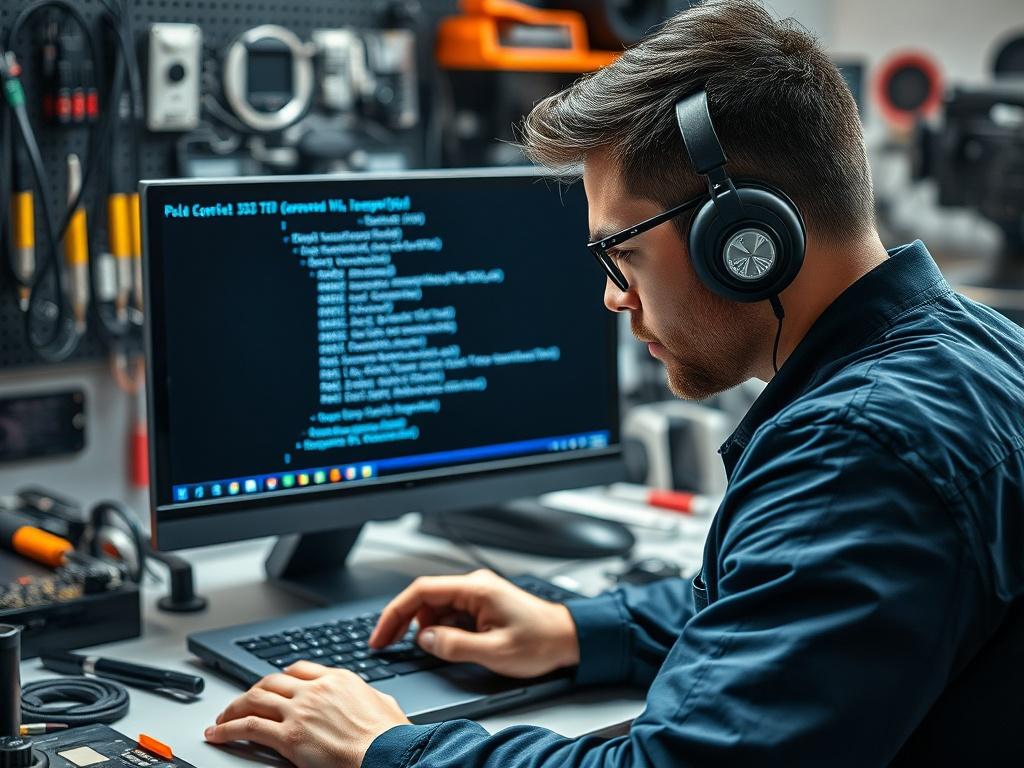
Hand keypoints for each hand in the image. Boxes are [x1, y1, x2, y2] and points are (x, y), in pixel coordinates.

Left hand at [203, 660, 409, 767]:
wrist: (388, 753)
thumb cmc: (390, 735)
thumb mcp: (383, 702)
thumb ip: (366, 696)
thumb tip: (366, 699)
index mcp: (338, 679)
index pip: (299, 669)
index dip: (281, 678)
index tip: (273, 686)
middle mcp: (315, 690)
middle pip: (271, 682)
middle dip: (252, 692)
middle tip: (241, 703)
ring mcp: (300, 711)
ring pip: (254, 700)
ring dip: (233, 708)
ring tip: (221, 718)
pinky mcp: (289, 736)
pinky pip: (248, 727)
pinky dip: (227, 729)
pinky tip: (217, 734)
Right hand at [369, 569, 579, 677]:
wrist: (569, 638)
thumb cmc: (540, 641)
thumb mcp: (494, 651)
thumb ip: (454, 645)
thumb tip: (424, 640)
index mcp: (475, 589)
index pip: (421, 591)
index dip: (395, 613)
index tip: (381, 634)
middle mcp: (474, 585)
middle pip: (425, 598)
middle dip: (402, 621)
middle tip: (385, 645)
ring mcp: (478, 594)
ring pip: (436, 607)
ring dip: (423, 628)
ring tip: (424, 650)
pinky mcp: (482, 605)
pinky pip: (451, 613)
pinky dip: (440, 629)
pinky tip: (441, 645)